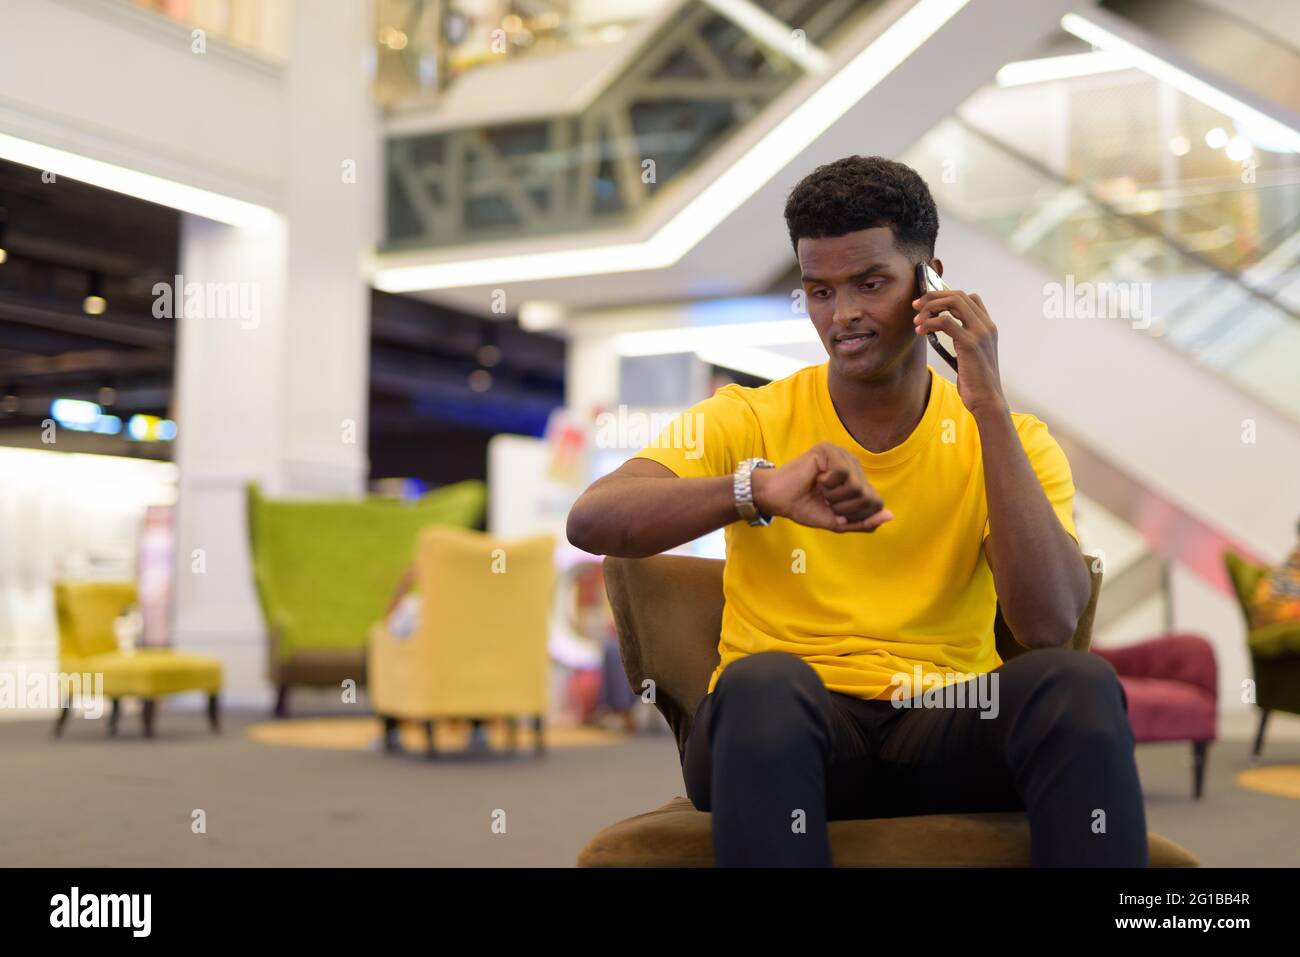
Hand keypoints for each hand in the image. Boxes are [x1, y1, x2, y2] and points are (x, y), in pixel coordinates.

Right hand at [752, 442, 892, 531]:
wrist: (776, 499)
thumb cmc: (804, 507)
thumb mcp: (838, 521)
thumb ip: (863, 522)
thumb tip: (889, 515)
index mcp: (857, 479)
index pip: (876, 502)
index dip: (857, 515)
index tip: (835, 510)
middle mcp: (852, 464)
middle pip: (868, 496)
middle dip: (845, 507)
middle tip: (825, 500)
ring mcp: (841, 455)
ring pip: (857, 486)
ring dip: (835, 496)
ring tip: (820, 489)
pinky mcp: (828, 450)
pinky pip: (842, 474)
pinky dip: (828, 484)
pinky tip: (816, 478)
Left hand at [912, 288, 1006, 416]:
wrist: (987, 399)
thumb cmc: (976, 380)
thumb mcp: (971, 354)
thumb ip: (962, 338)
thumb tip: (941, 326)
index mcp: (987, 327)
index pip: (969, 298)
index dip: (946, 295)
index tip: (929, 303)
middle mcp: (986, 326)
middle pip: (959, 296)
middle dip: (934, 296)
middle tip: (916, 306)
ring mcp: (980, 333)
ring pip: (954, 303)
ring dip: (930, 307)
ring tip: (916, 319)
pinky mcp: (970, 343)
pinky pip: (946, 322)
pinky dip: (929, 323)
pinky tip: (921, 331)